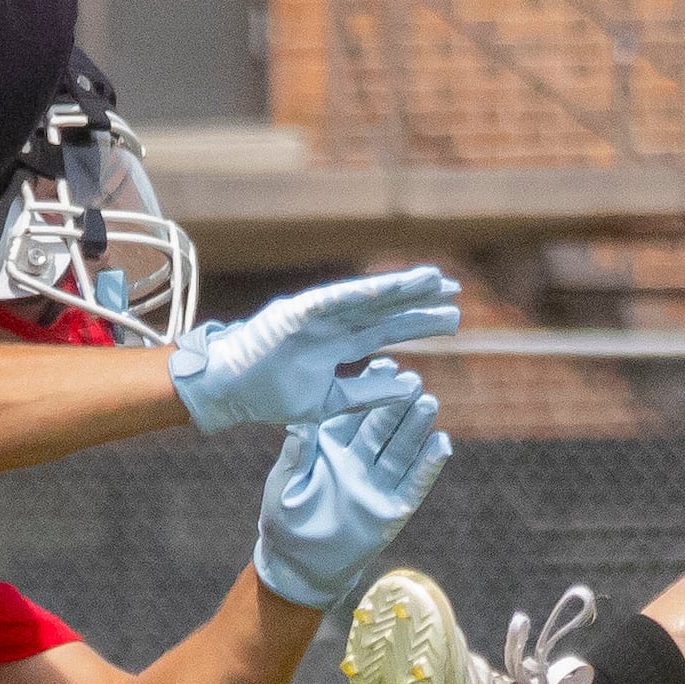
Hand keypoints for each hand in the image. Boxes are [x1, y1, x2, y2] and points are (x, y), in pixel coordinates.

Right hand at [169, 263, 464, 431]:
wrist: (228, 392)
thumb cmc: (271, 396)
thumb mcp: (330, 403)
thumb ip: (367, 393)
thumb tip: (413, 384)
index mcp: (339, 346)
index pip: (388, 329)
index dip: (419, 322)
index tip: (453, 317)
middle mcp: (333, 326)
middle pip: (384, 310)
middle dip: (419, 301)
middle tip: (456, 292)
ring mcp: (316, 316)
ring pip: (366, 299)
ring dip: (399, 289)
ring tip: (435, 279)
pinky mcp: (297, 312)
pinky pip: (335, 300)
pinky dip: (361, 292)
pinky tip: (390, 287)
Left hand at [254, 380, 450, 606]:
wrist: (298, 567)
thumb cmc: (285, 523)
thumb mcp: (284, 485)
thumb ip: (297, 455)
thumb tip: (301, 423)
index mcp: (330, 450)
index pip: (353, 413)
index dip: (368, 390)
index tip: (382, 365)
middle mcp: (358, 462)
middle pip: (382, 427)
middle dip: (397, 403)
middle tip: (413, 380)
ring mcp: (377, 485)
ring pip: (400, 450)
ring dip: (416, 428)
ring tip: (429, 403)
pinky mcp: (392, 510)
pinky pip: (413, 485)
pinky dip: (427, 466)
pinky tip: (441, 444)